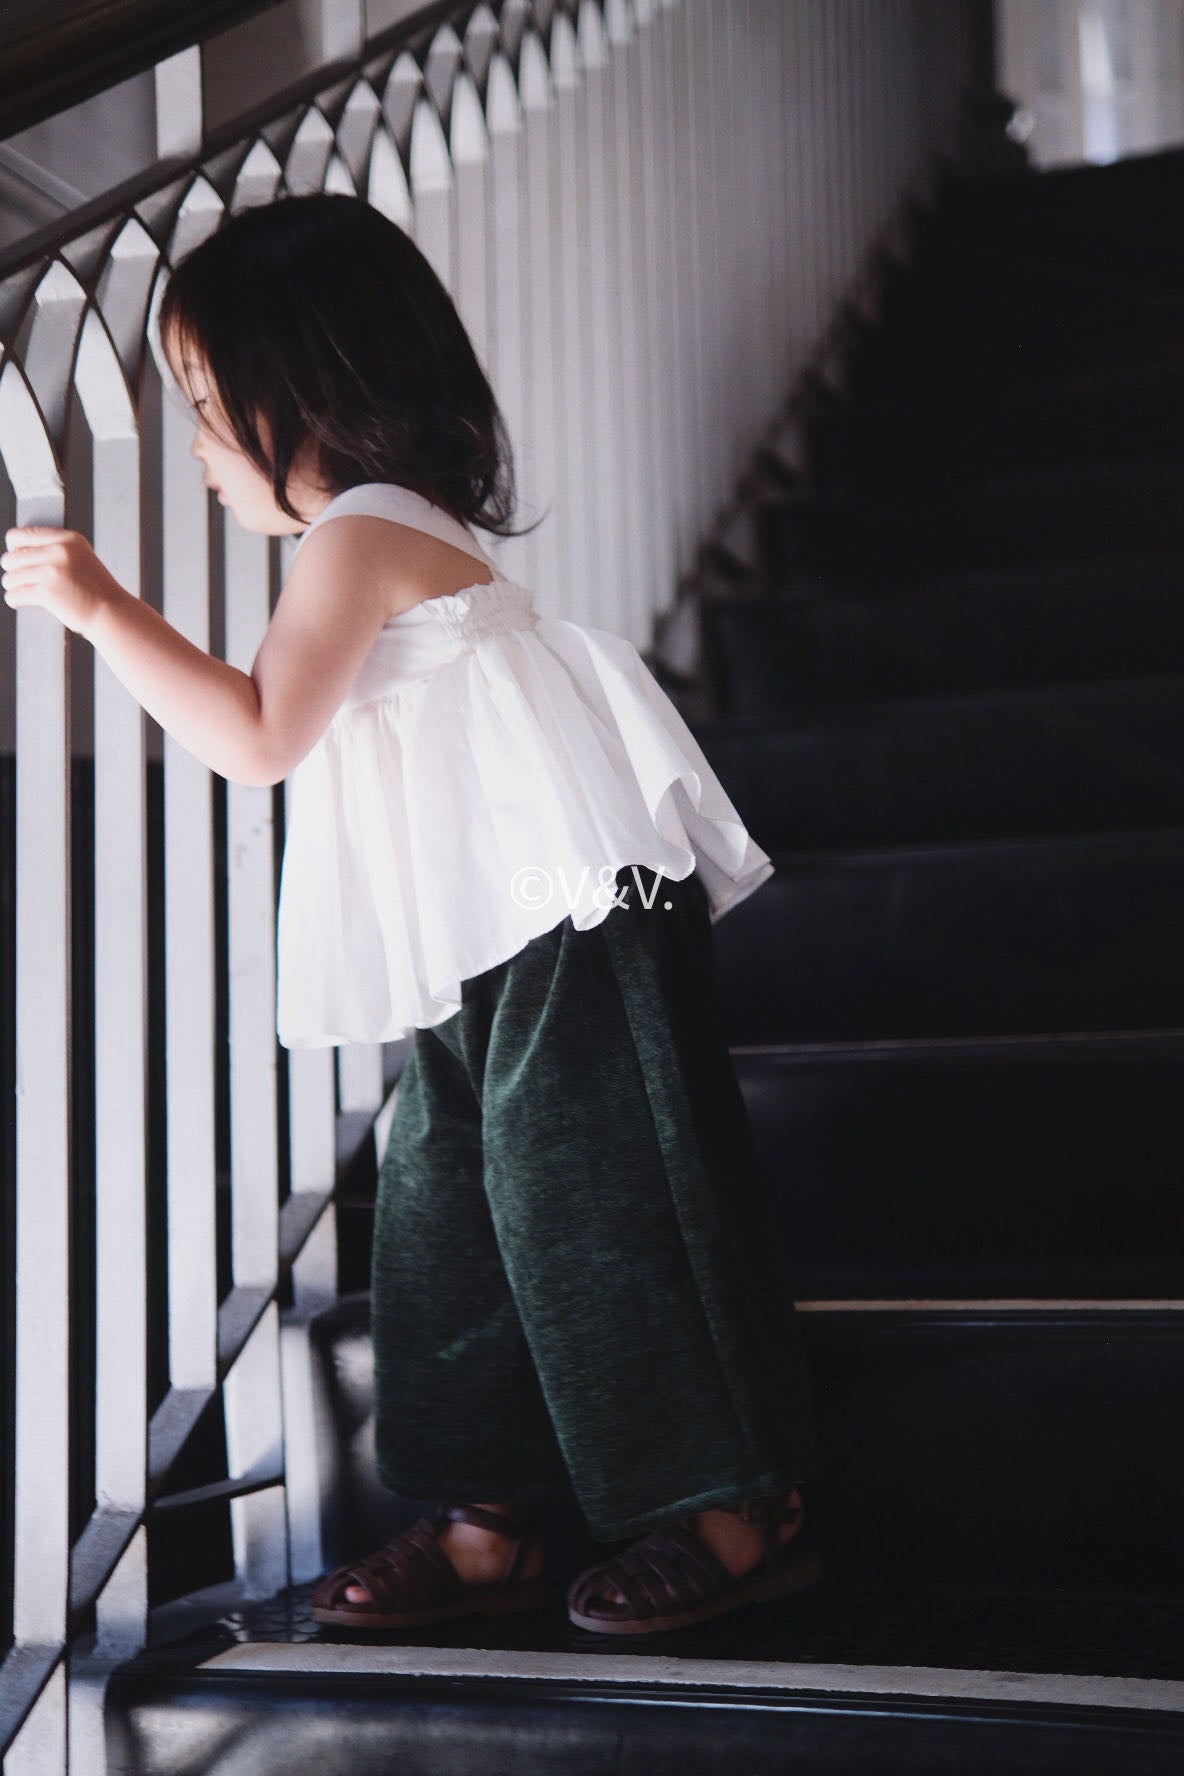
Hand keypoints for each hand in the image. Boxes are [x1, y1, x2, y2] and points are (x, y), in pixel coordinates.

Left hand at [1, 525, 122, 636]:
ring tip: (22, 591)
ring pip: (10, 577)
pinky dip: (13, 600)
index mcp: (67, 539)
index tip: (17, 558)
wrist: (112, 613)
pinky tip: (19, 602)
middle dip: (13, 571)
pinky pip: (15, 594)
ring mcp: (53, 571)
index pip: (21, 535)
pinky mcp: (48, 591)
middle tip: (21, 579)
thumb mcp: (80, 558)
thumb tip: (18, 551)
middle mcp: (59, 551)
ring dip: (13, 586)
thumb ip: (54, 550)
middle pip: (11, 557)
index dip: (13, 548)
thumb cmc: (96, 591)